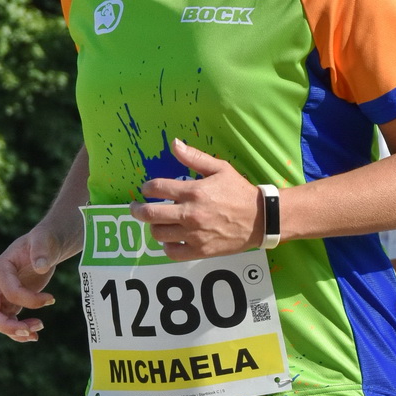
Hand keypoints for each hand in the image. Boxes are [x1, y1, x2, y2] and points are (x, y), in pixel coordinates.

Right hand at [0, 226, 64, 341]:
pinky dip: (18, 331)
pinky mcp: (8, 303)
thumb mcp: (44, 240)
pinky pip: (7, 322)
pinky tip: (34, 335)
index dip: (30, 300)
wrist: (45, 248)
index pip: (9, 292)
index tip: (52, 299)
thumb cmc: (43, 241)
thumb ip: (42, 249)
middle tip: (28, 331)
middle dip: (6, 325)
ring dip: (15, 331)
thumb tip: (40, 266)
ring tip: (37, 331)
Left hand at [136, 138, 262, 258]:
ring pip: (158, 234)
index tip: (146, 189)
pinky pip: (172, 252)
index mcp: (193, 191)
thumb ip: (194, 157)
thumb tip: (174, 143)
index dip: (147, 188)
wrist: (260, 219)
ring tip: (157, 223)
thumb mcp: (220, 168)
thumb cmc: (239, 192)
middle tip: (136, 208)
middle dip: (137, 209)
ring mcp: (194, 234)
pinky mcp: (199, 250)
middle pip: (150, 214)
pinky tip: (170, 239)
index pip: (157, 188)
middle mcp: (190, 214)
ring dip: (154, 227)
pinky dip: (167, 246)